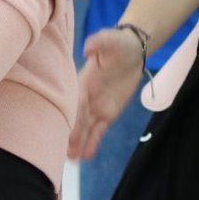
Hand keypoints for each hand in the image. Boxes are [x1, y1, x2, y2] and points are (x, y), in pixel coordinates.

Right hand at [68, 27, 145, 160]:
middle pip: (79, 118)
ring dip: (80, 142)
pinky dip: (94, 141)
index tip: (69, 130)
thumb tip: (88, 48)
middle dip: (74, 134)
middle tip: (67, 151)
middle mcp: (86, 97)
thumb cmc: (118, 44)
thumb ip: (99, 42)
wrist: (131, 51)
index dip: (74, 116)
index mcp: (83, 81)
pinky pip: (99, 129)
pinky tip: (87, 156)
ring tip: (72, 159)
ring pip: (87, 128)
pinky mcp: (107, 113)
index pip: (77, 102)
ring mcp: (96, 106)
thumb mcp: (111, 40)